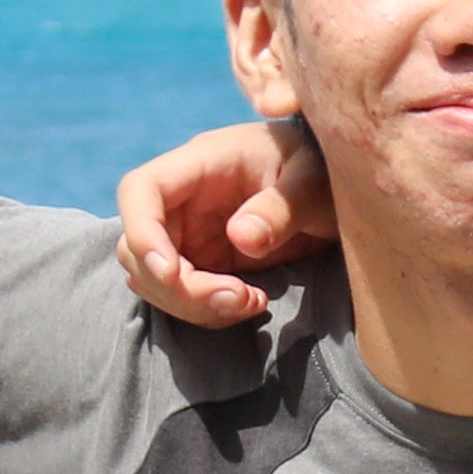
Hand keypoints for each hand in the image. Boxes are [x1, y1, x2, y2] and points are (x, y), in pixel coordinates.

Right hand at [113, 119, 333, 329]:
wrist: (336, 189)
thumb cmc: (323, 169)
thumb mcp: (314, 182)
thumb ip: (281, 208)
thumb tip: (242, 239)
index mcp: (201, 163)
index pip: (140, 190)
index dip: (141, 233)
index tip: (171, 273)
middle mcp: (182, 200)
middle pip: (137, 246)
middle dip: (176, 286)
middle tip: (236, 299)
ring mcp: (188, 234)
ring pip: (152, 278)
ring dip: (192, 303)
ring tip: (252, 302)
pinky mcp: (202, 263)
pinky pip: (181, 295)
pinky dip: (206, 310)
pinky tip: (252, 304)